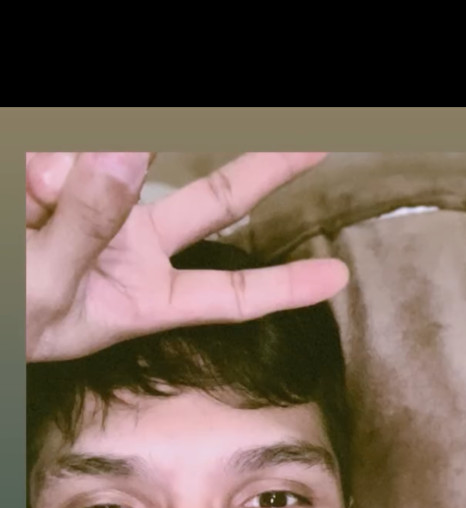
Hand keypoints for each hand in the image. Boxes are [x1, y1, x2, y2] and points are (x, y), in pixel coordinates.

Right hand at [26, 151, 348, 361]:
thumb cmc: (14, 317)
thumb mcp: (49, 286)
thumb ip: (88, 220)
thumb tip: (128, 146)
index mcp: (146, 297)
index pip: (229, 294)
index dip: (284, 288)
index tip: (339, 278)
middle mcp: (137, 247)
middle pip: (217, 200)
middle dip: (268, 166)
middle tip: (320, 138)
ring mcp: (107, 207)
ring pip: (120, 161)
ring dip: (73, 175)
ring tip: (32, 203)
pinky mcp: (71, 175)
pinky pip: (62, 154)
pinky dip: (40, 170)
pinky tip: (24, 191)